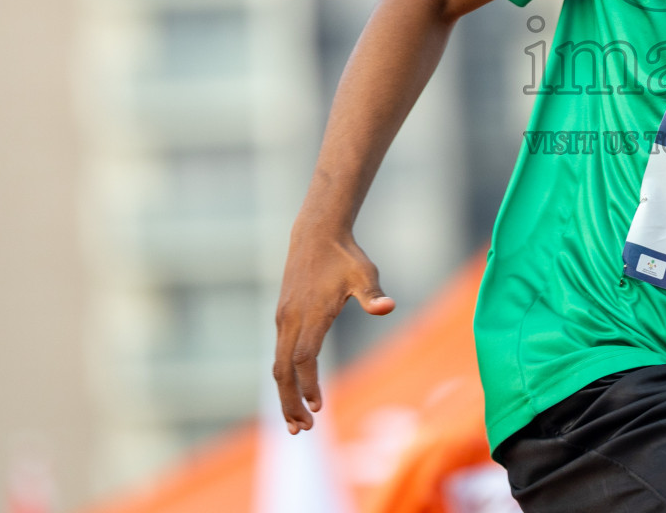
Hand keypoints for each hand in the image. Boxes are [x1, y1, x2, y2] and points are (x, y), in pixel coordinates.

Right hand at [272, 226, 393, 432]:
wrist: (316, 234)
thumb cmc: (345, 256)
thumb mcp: (364, 273)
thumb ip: (373, 295)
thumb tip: (388, 307)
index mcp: (310, 314)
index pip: (305, 357)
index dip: (309, 384)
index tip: (319, 407)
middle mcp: (290, 319)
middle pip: (283, 370)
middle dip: (290, 402)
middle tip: (303, 430)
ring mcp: (283, 319)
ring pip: (278, 364)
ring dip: (285, 394)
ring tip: (297, 422)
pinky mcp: (283, 316)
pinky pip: (280, 353)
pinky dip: (285, 376)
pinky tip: (295, 391)